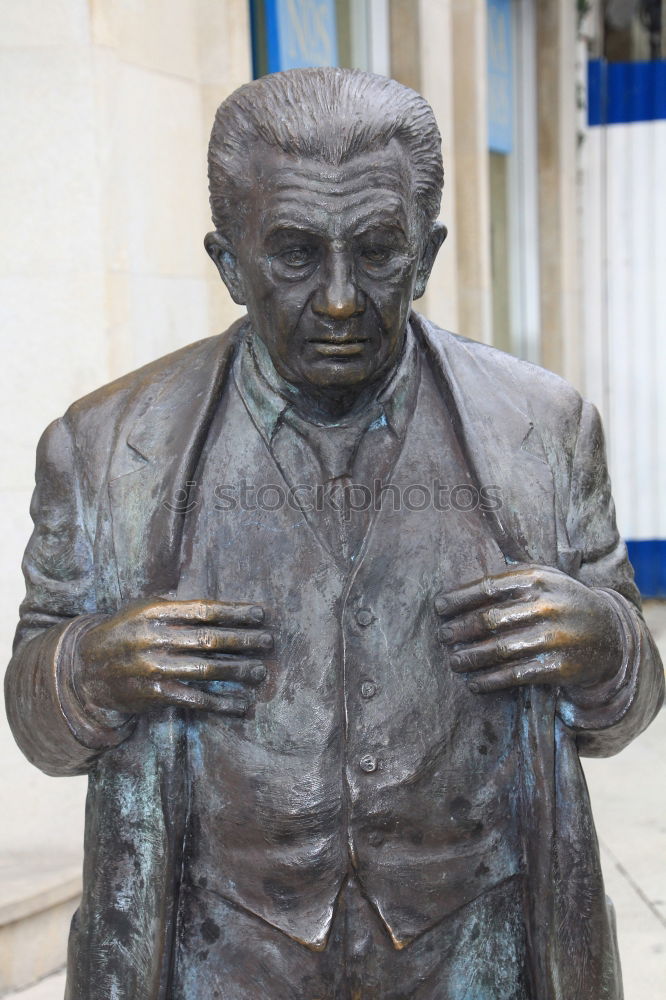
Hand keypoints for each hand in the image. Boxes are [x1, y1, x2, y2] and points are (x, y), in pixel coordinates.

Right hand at [76, 599, 272, 716]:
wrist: (86, 669)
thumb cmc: (126, 633)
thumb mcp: (144, 610)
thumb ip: (178, 608)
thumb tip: (224, 607)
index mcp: (155, 613)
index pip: (205, 610)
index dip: (236, 612)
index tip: (260, 614)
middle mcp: (154, 639)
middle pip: (210, 640)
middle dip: (244, 641)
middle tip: (269, 641)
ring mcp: (153, 668)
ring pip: (206, 670)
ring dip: (238, 671)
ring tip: (260, 671)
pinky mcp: (154, 694)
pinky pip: (194, 699)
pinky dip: (221, 703)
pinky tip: (241, 704)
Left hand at [435, 565, 623, 693]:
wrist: (610, 634)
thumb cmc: (562, 601)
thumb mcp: (544, 578)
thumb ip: (508, 578)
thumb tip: (459, 591)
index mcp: (536, 578)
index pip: (487, 588)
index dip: (458, 599)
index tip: (439, 609)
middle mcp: (545, 605)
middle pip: (489, 619)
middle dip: (460, 629)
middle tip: (443, 637)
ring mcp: (553, 637)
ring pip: (498, 649)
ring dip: (470, 658)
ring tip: (454, 661)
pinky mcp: (558, 666)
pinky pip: (515, 675)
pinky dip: (490, 681)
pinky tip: (474, 684)